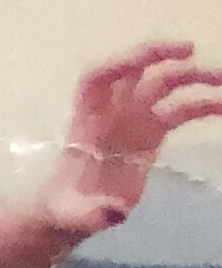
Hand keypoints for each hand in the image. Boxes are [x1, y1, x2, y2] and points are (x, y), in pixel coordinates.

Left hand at [31, 40, 221, 242]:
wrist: (72, 211)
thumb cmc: (64, 208)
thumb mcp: (70, 216)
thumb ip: (90, 215)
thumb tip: (114, 215)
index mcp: (85, 122)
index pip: (96, 80)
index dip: (117, 65)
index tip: (143, 61)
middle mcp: (110, 112)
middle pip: (133, 71)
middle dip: (157, 54)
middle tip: (190, 50)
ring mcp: (133, 118)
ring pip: (163, 84)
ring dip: (192, 76)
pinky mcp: (152, 132)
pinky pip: (180, 109)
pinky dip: (203, 104)